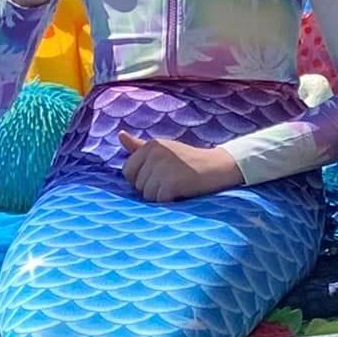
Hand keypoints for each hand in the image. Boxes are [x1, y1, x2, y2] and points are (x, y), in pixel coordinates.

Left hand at [117, 133, 242, 202]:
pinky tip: (180, 193)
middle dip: (151, 188)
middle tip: (171, 181)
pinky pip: (158, 201)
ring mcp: (163, 168)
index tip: (158, 177)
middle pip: (137, 185)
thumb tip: (120, 135)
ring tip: (177, 187)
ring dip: (160, 196)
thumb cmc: (189, 160)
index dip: (140, 180)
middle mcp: (155, 154)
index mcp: (151, 145)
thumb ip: (139, 146)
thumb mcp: (164, 149)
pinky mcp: (171, 183)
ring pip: (146, 195)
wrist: (218, 167)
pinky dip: (168, 201)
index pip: (127, 171)